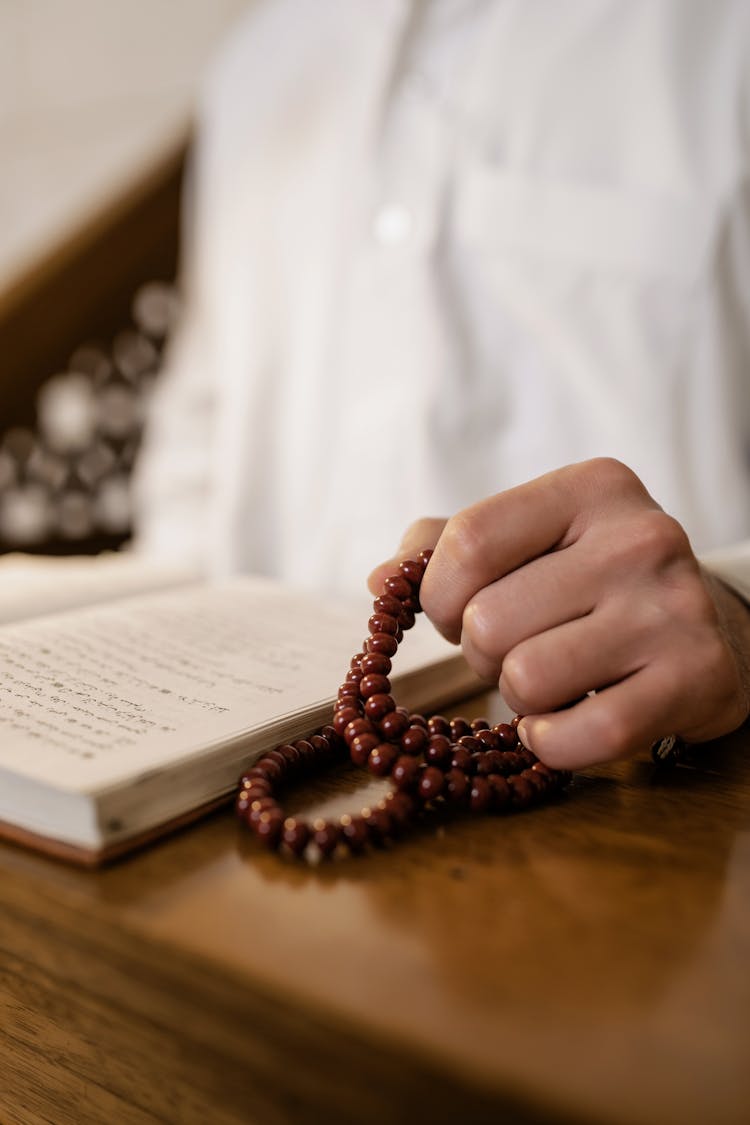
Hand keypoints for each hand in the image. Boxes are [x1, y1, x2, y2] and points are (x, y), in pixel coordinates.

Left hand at [369, 458, 749, 768]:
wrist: (708, 630)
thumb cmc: (593, 584)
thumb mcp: (532, 541)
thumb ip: (446, 548)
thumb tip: (382, 582)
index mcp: (592, 488)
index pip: (468, 541)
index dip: (438, 594)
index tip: (454, 610)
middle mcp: (641, 538)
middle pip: (487, 620)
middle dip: (484, 652)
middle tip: (524, 647)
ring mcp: (673, 610)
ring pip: (525, 680)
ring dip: (521, 698)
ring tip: (558, 677)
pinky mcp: (696, 681)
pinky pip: (577, 737)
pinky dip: (552, 743)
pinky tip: (570, 721)